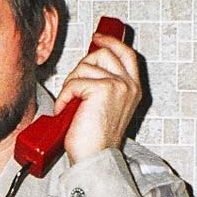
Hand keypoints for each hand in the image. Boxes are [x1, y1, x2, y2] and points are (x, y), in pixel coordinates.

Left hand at [54, 32, 140, 163]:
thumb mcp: (106, 107)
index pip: (125, 53)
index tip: (97, 38)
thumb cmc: (95, 140)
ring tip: (70, 106)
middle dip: (80, 67)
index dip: (110, 42)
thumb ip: (105, 85)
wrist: (94, 158)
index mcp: (133, 88)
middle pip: (101, 54)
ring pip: (83, 68)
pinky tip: (65, 111)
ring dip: (69, 86)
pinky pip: (73, 83)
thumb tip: (89, 65)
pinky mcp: (102, 89)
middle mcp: (129, 85)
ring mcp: (117, 85)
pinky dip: (64, 98)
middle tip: (73, 89)